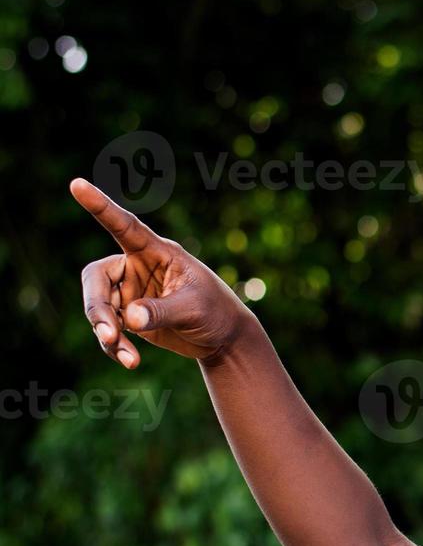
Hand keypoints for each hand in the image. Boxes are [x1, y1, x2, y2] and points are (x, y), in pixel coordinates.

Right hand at [71, 178, 253, 368]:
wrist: (223, 338)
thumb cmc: (216, 312)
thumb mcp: (194, 309)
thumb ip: (162, 310)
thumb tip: (130, 319)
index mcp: (157, 253)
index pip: (125, 226)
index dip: (101, 206)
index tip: (77, 184)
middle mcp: (137, 268)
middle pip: (97, 279)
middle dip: (97, 308)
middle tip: (109, 334)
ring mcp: (129, 292)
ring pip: (99, 308)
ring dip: (107, 334)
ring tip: (129, 358)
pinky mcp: (129, 316)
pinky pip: (108, 330)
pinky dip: (114, 346)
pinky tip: (130, 361)